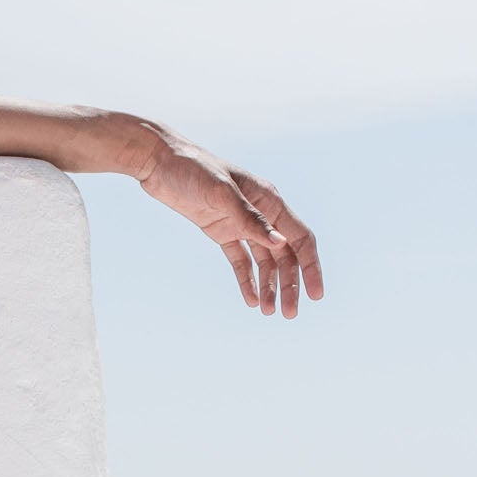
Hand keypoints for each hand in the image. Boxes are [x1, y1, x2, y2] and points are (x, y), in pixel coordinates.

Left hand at [135, 128, 323, 316]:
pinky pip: (240, 260)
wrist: (159, 162)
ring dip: (268, 286)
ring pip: (264, 261)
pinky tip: (250, 300)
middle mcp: (260, 212)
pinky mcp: (221, 230)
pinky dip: (246, 279)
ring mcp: (240, 222)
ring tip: (268, 313)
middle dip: (289, 285)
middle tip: (289, 314)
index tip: (316, 294)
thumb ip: (250, 220)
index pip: (300, 239)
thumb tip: (281, 244)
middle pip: (284, 255)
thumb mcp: (221, 193)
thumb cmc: (192, 169)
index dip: (311, 267)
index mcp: (269, 201)